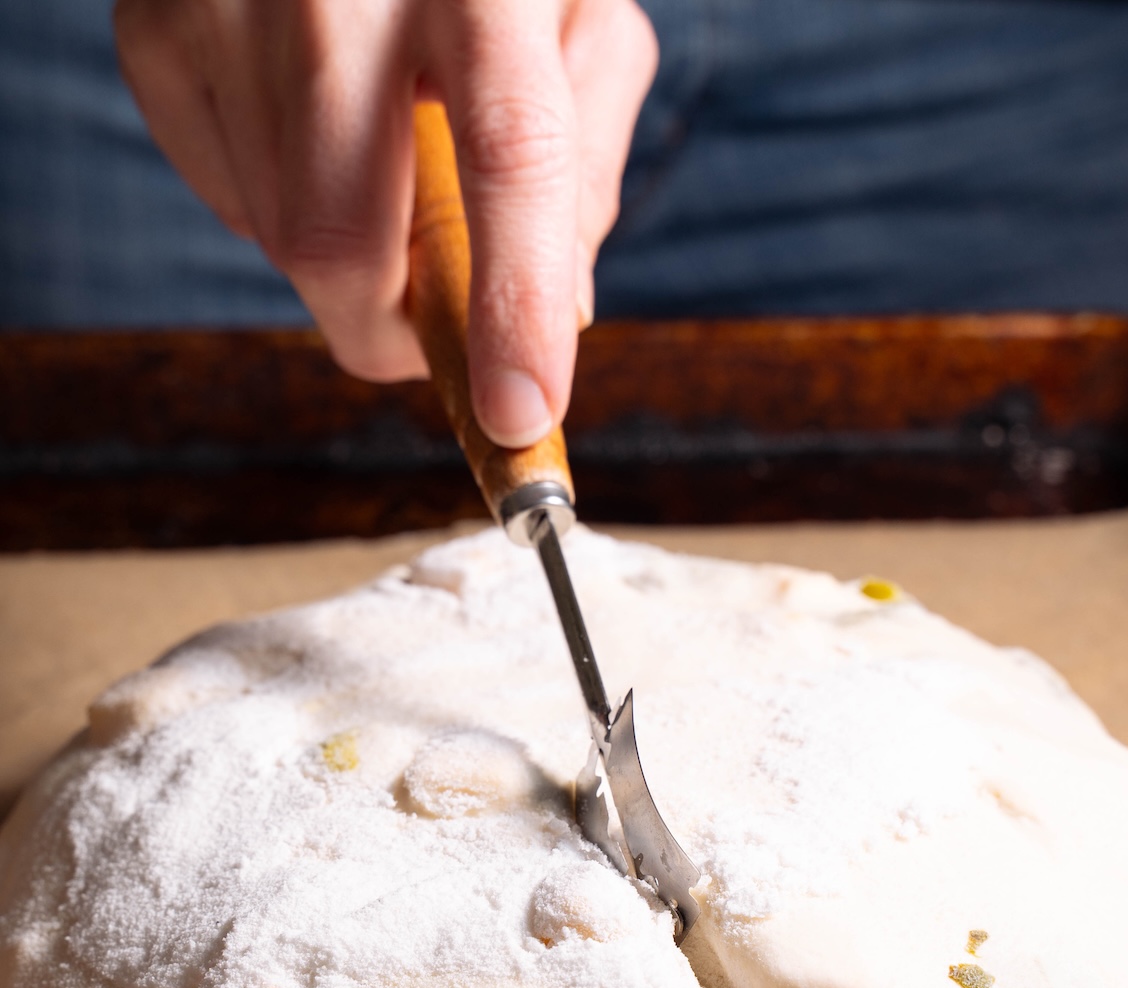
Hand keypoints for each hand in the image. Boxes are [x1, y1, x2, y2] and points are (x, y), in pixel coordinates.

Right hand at [114, 0, 657, 445]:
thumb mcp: (576, 14)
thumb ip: (584, 161)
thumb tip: (555, 318)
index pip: (508, 159)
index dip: (512, 305)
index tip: (518, 417)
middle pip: (344, 246)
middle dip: (395, 330)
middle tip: (437, 324)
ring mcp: (227, 3)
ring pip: (284, 242)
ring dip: (350, 260)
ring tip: (382, 164)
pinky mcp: (155, 30)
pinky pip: (227, 202)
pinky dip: (280, 207)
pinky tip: (313, 128)